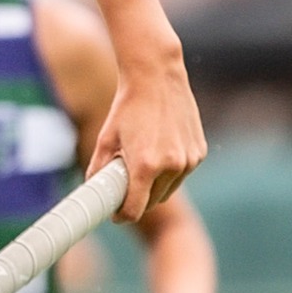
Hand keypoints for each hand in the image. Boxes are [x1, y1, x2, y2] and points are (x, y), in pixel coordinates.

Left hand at [87, 49, 206, 222]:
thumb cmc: (128, 107)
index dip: (122, 215)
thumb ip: (98, 171)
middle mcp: (172, 166)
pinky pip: (181, 174)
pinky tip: (160, 150)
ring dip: (155, 187)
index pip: (135, 211)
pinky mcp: (199, 152)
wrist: (157, 77)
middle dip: (137, 200)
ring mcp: (189, 160)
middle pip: (152, 203)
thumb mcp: (106, 139)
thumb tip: (92, 193)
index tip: (115, 213)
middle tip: (125, 187)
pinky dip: (170, 172)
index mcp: (146, 166)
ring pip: (168, 191)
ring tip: (142, 164)